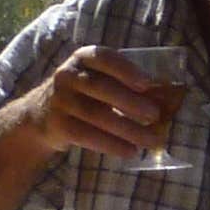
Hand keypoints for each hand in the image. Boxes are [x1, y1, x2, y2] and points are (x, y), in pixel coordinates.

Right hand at [26, 45, 176, 164]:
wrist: (41, 116)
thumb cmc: (85, 95)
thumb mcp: (99, 81)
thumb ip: (127, 86)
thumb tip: (168, 99)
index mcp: (83, 58)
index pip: (103, 57)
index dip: (125, 69)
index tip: (148, 83)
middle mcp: (68, 75)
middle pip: (101, 88)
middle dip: (130, 102)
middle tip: (155, 115)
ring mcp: (60, 100)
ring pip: (96, 114)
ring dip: (127, 129)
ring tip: (151, 141)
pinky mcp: (57, 125)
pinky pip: (86, 135)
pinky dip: (110, 144)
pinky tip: (130, 152)